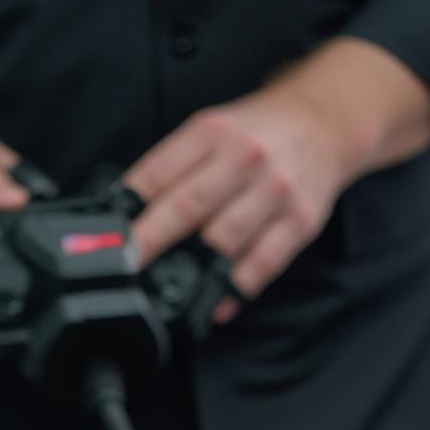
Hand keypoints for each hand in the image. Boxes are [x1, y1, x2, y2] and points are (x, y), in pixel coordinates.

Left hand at [124, 86, 346, 322]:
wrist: (323, 123)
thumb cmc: (253, 135)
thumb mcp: (207, 132)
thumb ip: (169, 170)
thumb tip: (122, 215)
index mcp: (211, 134)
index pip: (159, 172)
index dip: (128, 208)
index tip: (106, 238)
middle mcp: (245, 159)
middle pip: (188, 206)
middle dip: (151, 241)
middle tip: (124, 268)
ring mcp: (275, 192)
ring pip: (225, 241)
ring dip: (190, 271)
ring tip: (159, 295)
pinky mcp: (299, 223)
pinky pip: (263, 265)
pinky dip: (234, 290)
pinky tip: (213, 306)